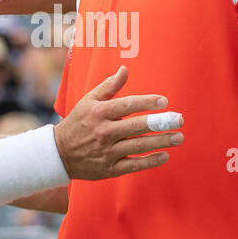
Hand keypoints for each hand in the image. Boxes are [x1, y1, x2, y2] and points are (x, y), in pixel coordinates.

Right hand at [52, 66, 181, 179]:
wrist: (58, 154)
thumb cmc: (77, 123)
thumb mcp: (88, 101)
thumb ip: (108, 86)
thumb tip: (125, 69)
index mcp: (98, 113)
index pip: (127, 105)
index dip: (147, 102)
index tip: (165, 102)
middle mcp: (103, 132)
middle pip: (136, 127)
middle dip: (160, 123)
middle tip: (179, 120)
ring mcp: (106, 152)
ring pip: (138, 146)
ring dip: (161, 142)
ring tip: (178, 137)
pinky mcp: (109, 169)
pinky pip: (133, 165)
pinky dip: (150, 161)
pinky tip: (165, 155)